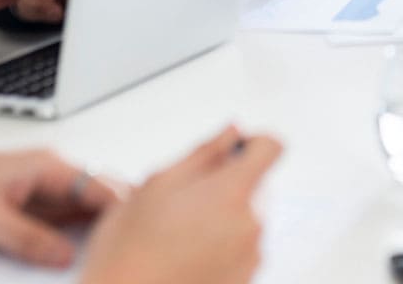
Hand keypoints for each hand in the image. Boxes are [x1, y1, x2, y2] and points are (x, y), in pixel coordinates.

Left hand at [0, 142, 121, 267]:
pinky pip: (69, 214)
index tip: (135, 229)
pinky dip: (84, 228)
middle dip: (117, 214)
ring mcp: (46, 187)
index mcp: (46, 165)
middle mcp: (52, 172)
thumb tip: (65, 255)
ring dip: (102, 223)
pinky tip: (93, 243)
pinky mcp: (37, 202)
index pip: (97, 185)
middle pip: (99, 191)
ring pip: (87, 204)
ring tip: (117, 246)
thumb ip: (29, 239)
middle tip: (132, 242)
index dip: (121, 206)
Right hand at [81, 126, 281, 283]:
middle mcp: (251, 225)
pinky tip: (188, 256)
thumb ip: (205, 152)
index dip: (254, 142)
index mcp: (233, 192)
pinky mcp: (243, 283)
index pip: (272, 147)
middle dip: (231, 183)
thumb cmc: (130, 247)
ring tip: (182, 233)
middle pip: (259, 186)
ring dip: (227, 216)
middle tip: (188, 199)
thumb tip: (232, 132)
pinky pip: (243, 250)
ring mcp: (250, 259)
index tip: (231, 151)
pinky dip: (224, 246)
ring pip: (249, 218)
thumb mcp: (159, 183)